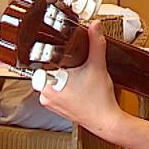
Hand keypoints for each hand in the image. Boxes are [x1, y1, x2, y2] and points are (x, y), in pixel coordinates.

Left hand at [38, 21, 124, 139]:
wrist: (106, 121)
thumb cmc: (100, 100)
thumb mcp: (97, 66)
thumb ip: (96, 43)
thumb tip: (95, 26)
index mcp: (48, 84)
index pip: (42, 61)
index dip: (53, 55)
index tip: (63, 54)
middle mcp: (45, 96)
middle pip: (47, 69)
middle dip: (61, 66)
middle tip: (75, 67)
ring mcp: (49, 103)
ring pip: (51, 80)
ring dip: (62, 76)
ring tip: (77, 77)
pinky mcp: (55, 108)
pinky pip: (55, 91)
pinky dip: (64, 87)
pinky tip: (76, 86)